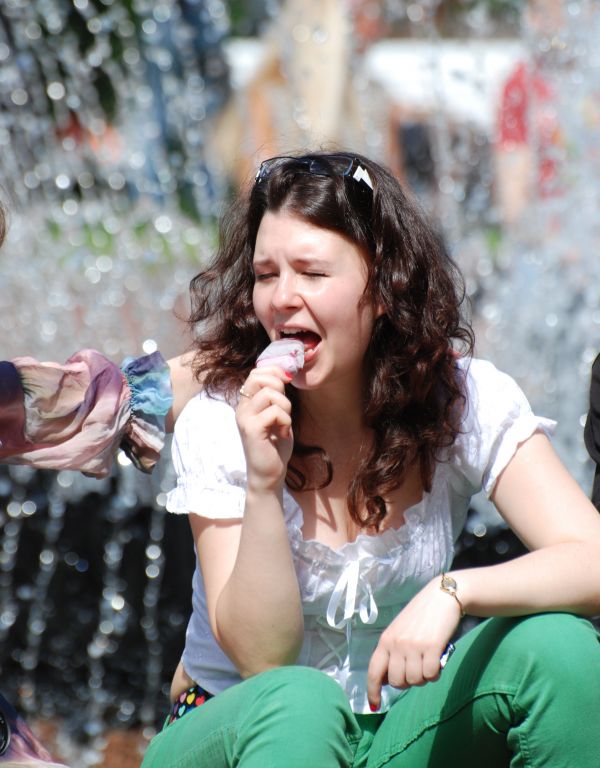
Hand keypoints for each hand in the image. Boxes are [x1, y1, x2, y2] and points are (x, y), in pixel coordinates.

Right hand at [236, 365, 292, 492]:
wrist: (269, 474)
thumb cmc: (275, 446)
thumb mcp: (277, 416)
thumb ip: (277, 397)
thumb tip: (285, 374)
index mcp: (247, 403)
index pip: (255, 373)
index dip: (274, 371)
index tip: (287, 383)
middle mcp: (242, 408)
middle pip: (259, 377)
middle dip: (279, 386)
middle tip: (284, 407)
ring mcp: (245, 418)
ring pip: (270, 393)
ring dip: (285, 406)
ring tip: (284, 422)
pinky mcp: (251, 429)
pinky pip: (274, 412)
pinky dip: (286, 421)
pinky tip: (282, 433)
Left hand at [367, 577, 461, 710]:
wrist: (441, 596)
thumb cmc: (420, 615)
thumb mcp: (399, 630)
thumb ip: (392, 651)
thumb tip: (387, 679)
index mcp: (385, 640)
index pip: (373, 671)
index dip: (373, 691)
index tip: (375, 704)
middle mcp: (396, 644)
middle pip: (397, 682)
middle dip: (407, 682)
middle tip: (416, 668)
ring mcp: (413, 646)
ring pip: (415, 681)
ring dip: (424, 677)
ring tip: (428, 661)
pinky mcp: (431, 647)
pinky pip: (431, 675)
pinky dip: (435, 673)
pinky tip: (437, 661)